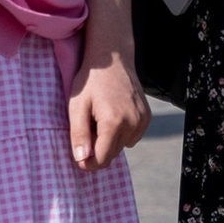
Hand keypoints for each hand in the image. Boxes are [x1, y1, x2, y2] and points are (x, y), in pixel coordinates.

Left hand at [67, 47, 149, 172]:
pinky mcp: (147, 117)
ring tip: (100, 121)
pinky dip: (121, 133)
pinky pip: (132, 137)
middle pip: (112, 154)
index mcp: (113, 122)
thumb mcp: (77, 107)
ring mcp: (142, 120)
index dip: (88, 163)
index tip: (79, 157)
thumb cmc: (90, 82)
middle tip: (88, 129)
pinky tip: (113, 117)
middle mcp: (132, 123)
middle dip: (98, 150)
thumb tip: (82, 159)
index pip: (102, 159)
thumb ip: (79, 135)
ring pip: (122, 146)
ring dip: (109, 141)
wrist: (112, 59)